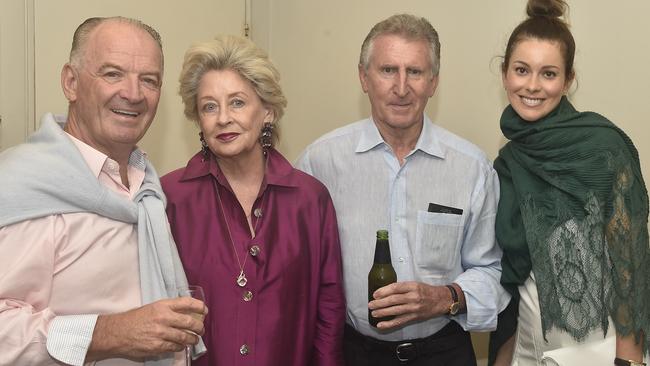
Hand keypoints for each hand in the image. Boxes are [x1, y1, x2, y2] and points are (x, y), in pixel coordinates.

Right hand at [86, 297, 207, 361]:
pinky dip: (180, 347)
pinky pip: (175, 347)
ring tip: (194, 339)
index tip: (205, 311)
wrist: (117, 332)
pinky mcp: (157, 346)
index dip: (199, 306)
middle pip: (190, 322)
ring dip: (192, 339)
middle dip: (199, 327)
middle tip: (201, 330)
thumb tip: (186, 313)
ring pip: (185, 337)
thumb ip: (169, 309)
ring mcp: (161, 332)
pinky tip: (181, 346)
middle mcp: (163, 317)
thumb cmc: (134, 319)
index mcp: (163, 305)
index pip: (187, 303)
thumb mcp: (153, 308)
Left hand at [368, 281, 451, 329]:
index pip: (395, 288)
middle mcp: (413, 297)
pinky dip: (389, 324)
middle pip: (393, 300)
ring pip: (395, 311)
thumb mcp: (415, 284)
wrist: (441, 300)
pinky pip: (400, 321)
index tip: (375, 294)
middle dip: (380, 303)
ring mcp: (414, 308)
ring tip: (374, 313)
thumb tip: (385, 291)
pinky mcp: (414, 317)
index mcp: (412, 286)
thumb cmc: (426, 291)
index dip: (383, 291)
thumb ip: (402, 287)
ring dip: (382, 312)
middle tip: (371, 304)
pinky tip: (381, 325)